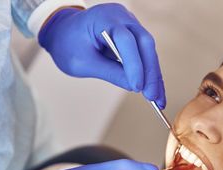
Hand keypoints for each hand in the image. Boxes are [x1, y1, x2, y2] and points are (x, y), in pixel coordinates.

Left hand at [38, 3, 165, 107]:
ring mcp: (129, 24)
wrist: (64, 32)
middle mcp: (121, 16)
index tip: (137, 88)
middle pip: (144, 43)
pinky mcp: (133, 35)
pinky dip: (149, 73)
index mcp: (104, 17)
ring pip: (148, 50)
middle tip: (153, 97)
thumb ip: (110, 73)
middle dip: (150, 72)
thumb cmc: (68, 45)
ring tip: (158, 100)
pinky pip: (145, 54)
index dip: (134, 65)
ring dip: (154, 75)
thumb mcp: (83, 63)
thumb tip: (134, 86)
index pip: (125, 40)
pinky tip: (155, 90)